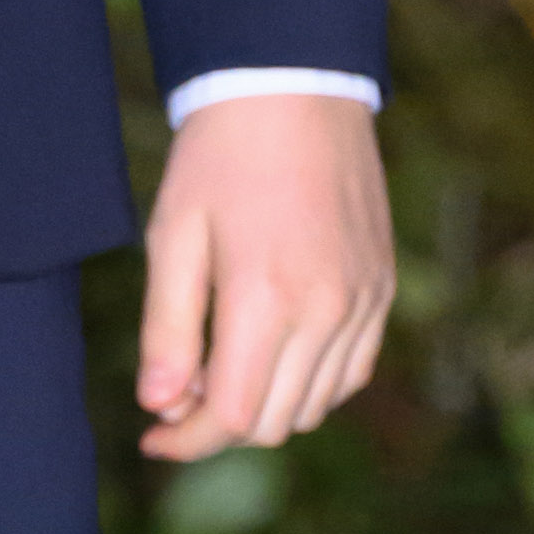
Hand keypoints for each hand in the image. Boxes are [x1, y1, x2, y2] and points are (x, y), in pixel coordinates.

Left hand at [137, 93, 394, 459]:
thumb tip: (161, 405)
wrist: (296, 92)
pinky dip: (309, 386)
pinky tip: (269, 357)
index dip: (187, 442)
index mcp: (267, 299)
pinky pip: (351, 373)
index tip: (152, 436)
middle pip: (275, 422)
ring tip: (218, 368)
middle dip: (218, 428)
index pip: (234, 417)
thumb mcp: (172, 236)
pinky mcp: (382, 290)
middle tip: (177, 396)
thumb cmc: (219, 159)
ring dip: (263, 408)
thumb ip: (167, 329)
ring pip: (315, 406)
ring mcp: (365, 302)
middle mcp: (328, 310)